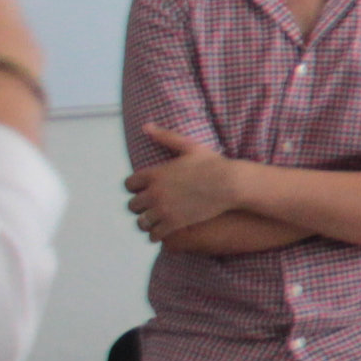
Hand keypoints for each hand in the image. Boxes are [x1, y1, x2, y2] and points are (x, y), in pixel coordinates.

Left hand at [126, 125, 248, 237]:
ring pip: (141, 222)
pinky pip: (155, 234)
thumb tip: (146, 126)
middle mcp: (154, 192)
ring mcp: (164, 209)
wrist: (231, 184)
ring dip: (147, 222)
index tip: (144, 190)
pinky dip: (156, 235)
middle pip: (132, 205)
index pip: (128, 185)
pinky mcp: (175, 223)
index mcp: (154, 174)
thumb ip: (165, 137)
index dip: (135, 188)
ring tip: (155, 222)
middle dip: (140, 206)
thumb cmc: (213, 164)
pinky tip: (163, 232)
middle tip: (150, 207)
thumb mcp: (189, 146)